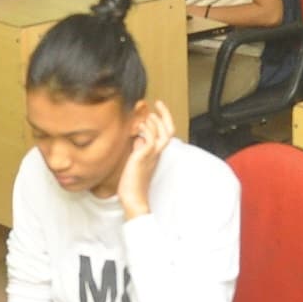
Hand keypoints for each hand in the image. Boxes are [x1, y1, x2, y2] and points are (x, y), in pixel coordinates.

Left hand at [116, 100, 173, 218]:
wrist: (132, 198)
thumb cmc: (132, 182)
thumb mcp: (136, 160)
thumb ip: (139, 148)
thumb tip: (138, 138)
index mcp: (155, 153)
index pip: (166, 133)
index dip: (164, 119)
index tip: (157, 108)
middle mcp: (156, 153)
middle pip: (170, 131)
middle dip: (166, 115)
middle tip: (158, 103)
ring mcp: (151, 156)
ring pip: (163, 134)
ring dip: (155, 122)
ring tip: (148, 115)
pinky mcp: (143, 159)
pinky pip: (150, 141)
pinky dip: (146, 131)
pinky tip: (139, 129)